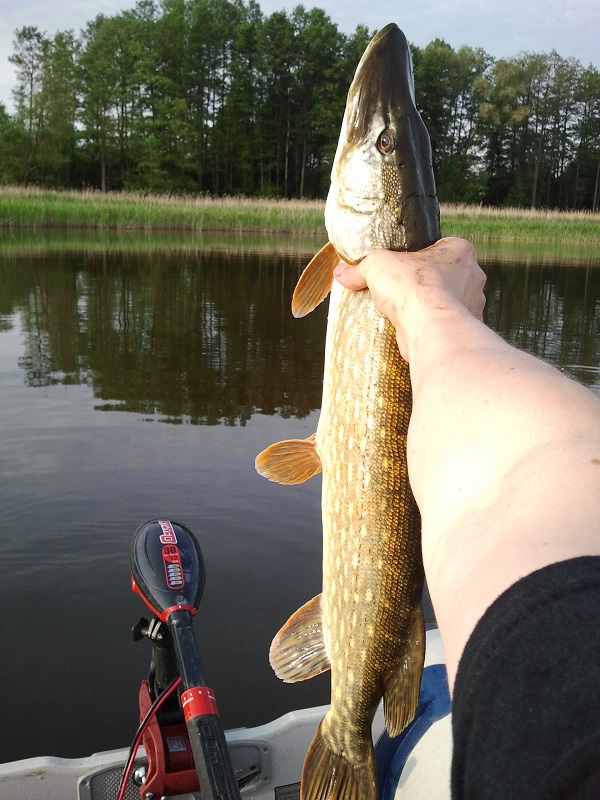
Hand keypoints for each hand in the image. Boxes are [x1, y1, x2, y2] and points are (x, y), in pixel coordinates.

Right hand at [333, 238, 486, 359]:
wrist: (429, 327)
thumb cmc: (413, 286)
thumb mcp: (377, 266)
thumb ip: (359, 268)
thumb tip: (341, 273)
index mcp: (461, 251)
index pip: (441, 248)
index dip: (421, 256)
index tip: (403, 267)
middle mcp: (474, 277)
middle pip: (446, 277)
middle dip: (427, 285)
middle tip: (403, 291)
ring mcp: (473, 306)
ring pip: (448, 304)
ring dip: (431, 308)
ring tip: (406, 314)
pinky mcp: (464, 331)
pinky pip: (446, 326)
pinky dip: (433, 328)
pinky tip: (415, 331)